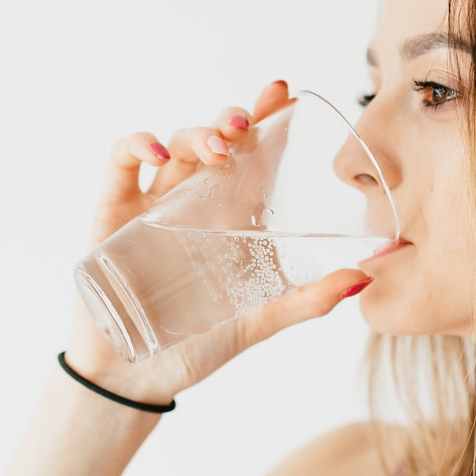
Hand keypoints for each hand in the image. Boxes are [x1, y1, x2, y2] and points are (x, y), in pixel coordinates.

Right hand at [66, 79, 372, 404]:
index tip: (285, 94)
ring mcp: (151, 204)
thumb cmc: (197, 347)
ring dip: (196, 134)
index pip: (252, 155)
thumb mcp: (259, 321)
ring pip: (173, 147)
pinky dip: (136, 148)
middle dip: (233, 119)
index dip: (267, 118)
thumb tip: (364, 279)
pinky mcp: (112, 214)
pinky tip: (157, 155)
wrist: (136, 381)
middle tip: (249, 120)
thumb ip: (307, 300)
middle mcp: (193, 203)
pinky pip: (120, 165)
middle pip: (214, 140)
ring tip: (219, 145)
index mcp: (230, 217)